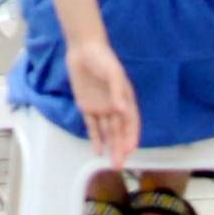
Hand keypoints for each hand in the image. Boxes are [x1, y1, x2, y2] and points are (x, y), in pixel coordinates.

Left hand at [68, 37, 138, 164]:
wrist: (83, 49)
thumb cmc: (103, 58)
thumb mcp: (113, 72)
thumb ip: (117, 92)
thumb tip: (122, 111)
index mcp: (126, 99)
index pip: (131, 123)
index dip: (131, 137)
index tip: (129, 150)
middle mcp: (115, 107)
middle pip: (119, 132)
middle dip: (120, 149)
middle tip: (119, 165)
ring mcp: (101, 108)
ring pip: (107, 132)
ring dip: (110, 147)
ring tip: (112, 163)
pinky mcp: (87, 107)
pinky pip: (92, 126)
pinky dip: (95, 138)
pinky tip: (98, 151)